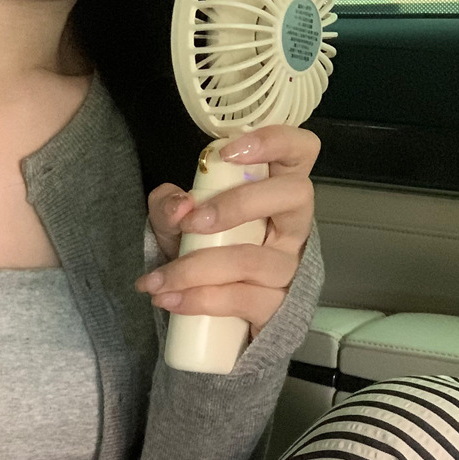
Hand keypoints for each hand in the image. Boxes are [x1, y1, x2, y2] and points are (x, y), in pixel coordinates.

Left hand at [136, 125, 319, 336]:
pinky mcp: (278, 306)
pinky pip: (242, 299)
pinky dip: (199, 299)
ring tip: (157, 281)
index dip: (274, 141)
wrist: (208, 317)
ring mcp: (289, 267)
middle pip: (294, 195)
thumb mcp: (177, 223)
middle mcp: (293, 225)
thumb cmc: (202, 253)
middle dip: (237, 204)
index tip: (228, 154)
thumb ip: (169, 205)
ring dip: (196, 267)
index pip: (301, 149)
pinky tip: (170, 300)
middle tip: (190, 223)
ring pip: (252, 259)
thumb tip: (181, 206)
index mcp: (276, 190)